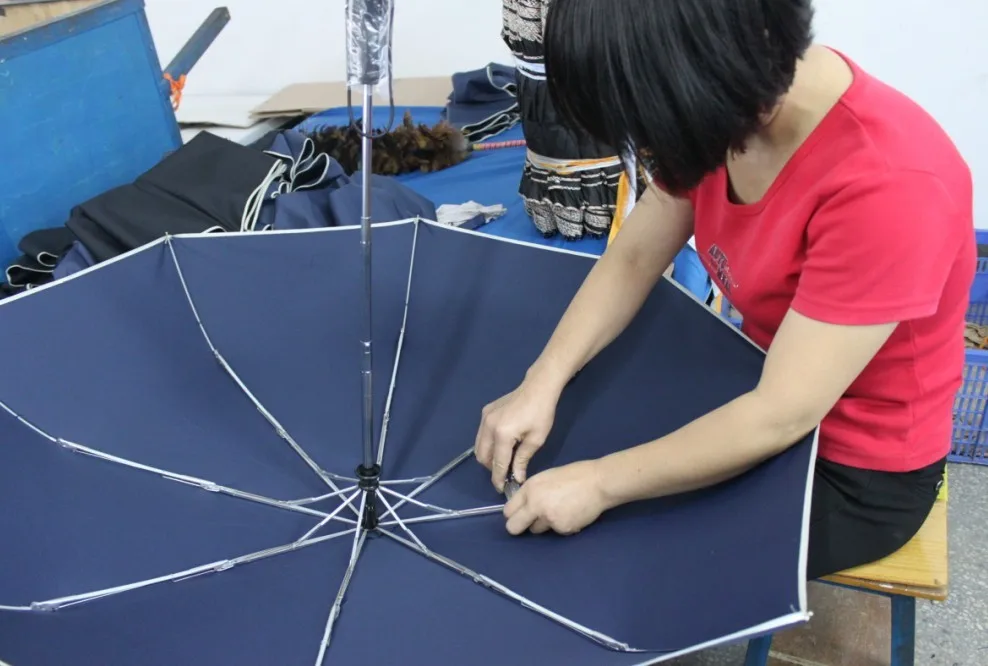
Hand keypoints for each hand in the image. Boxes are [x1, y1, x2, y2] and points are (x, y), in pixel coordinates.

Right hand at [474, 377, 560, 491]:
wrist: (538, 387)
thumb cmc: (542, 413)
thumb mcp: (536, 440)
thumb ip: (522, 460)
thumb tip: (516, 478)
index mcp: (502, 434)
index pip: (497, 463)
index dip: (498, 479)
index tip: (502, 490)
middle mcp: (488, 426)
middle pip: (482, 457)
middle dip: (491, 468)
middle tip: (505, 474)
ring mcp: (484, 418)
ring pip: (478, 446)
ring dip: (488, 457)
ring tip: (504, 461)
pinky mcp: (485, 412)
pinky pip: (481, 435)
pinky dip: (488, 444)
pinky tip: (502, 445)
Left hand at [503, 460, 607, 535]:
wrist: (598, 482)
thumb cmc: (574, 476)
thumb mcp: (546, 478)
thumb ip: (532, 492)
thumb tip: (523, 507)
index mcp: (530, 488)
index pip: (508, 511)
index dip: (513, 514)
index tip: (519, 515)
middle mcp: (535, 504)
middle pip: (513, 527)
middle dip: (518, 527)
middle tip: (529, 523)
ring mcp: (548, 518)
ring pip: (536, 530)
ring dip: (543, 524)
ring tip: (559, 511)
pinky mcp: (562, 528)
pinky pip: (555, 531)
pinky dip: (561, 526)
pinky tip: (571, 514)